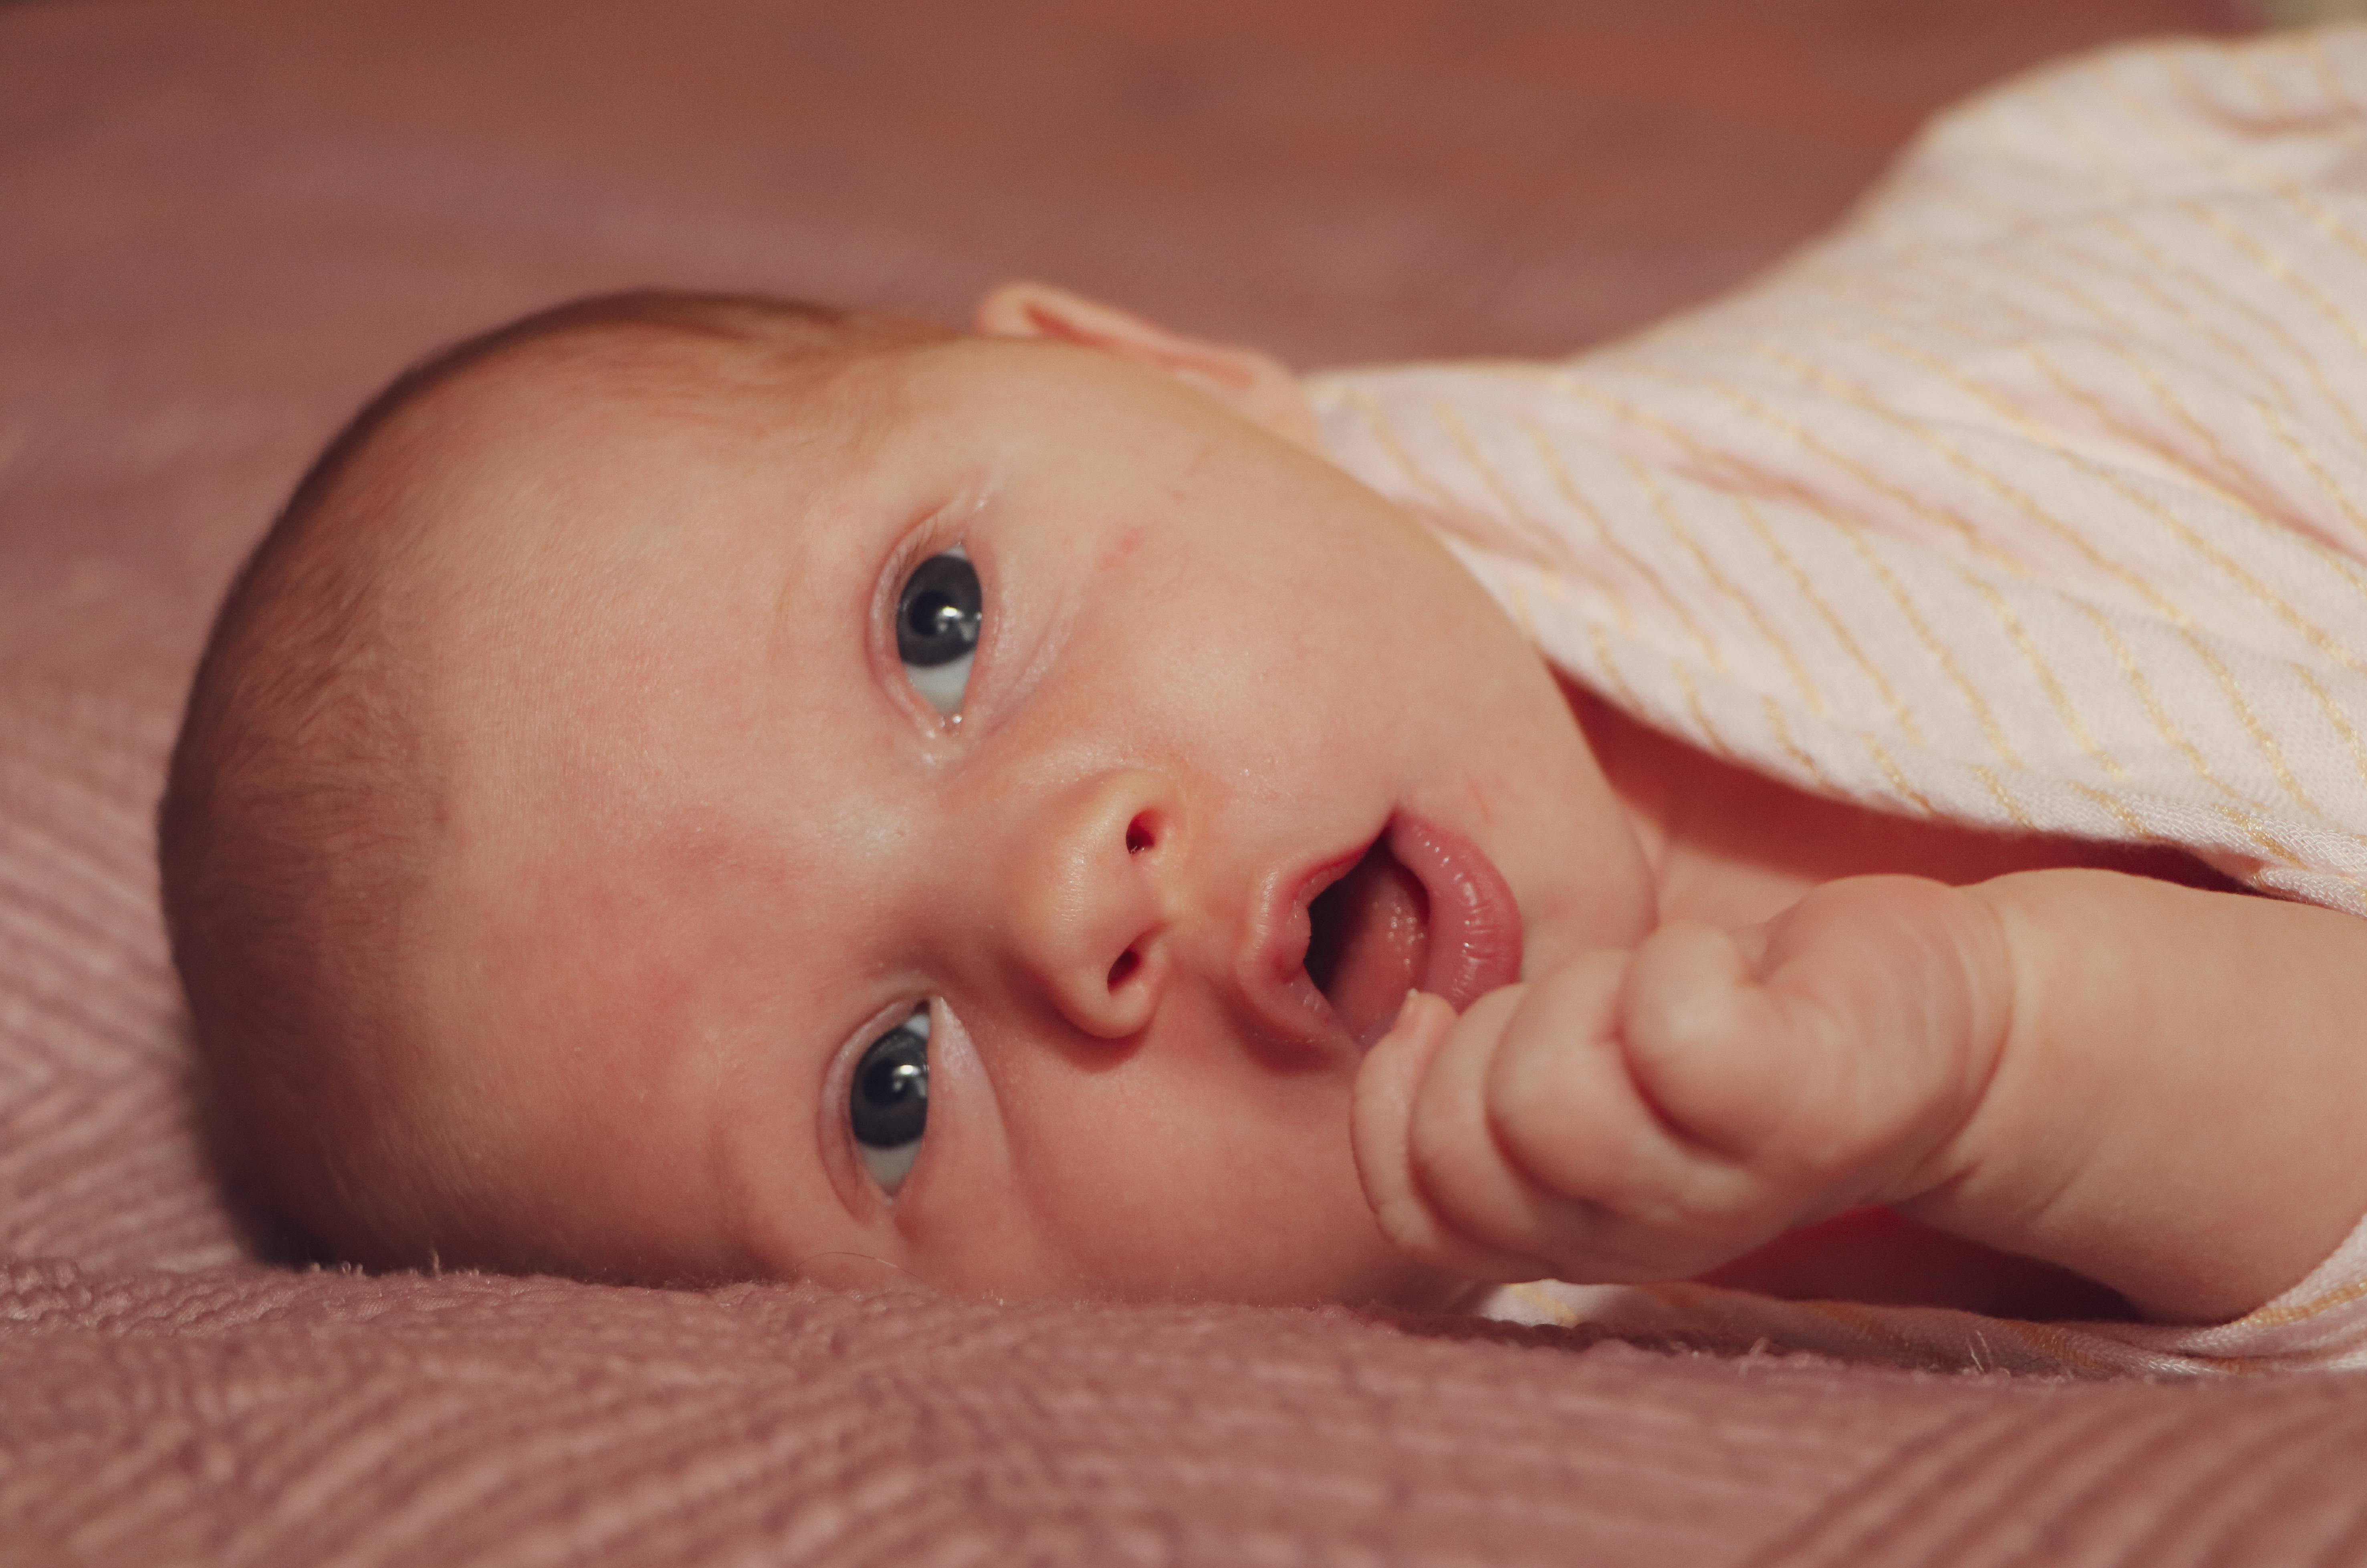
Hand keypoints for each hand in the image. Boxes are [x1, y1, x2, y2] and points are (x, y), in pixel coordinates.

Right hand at [1351, 876, 2011, 1285]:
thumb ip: (1478, 1084)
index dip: (1396, 1098)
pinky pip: (1671, 1022)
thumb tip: (1404, 1018)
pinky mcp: (1804, 1109)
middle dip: (1494, 1031)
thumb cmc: (1731, 1019)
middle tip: (1593, 1006)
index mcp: (1567, 1231)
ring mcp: (1724, 1185)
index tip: (1453, 1016)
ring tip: (1666, 993)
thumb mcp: (1578, 1065)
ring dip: (1586, 993)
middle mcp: (1637, 1235)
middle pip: (1465, 1150)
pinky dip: (1683, 958)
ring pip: (1546, 1097)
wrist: (1937, 1017)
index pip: (1413, 1209)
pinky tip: (1736, 976)